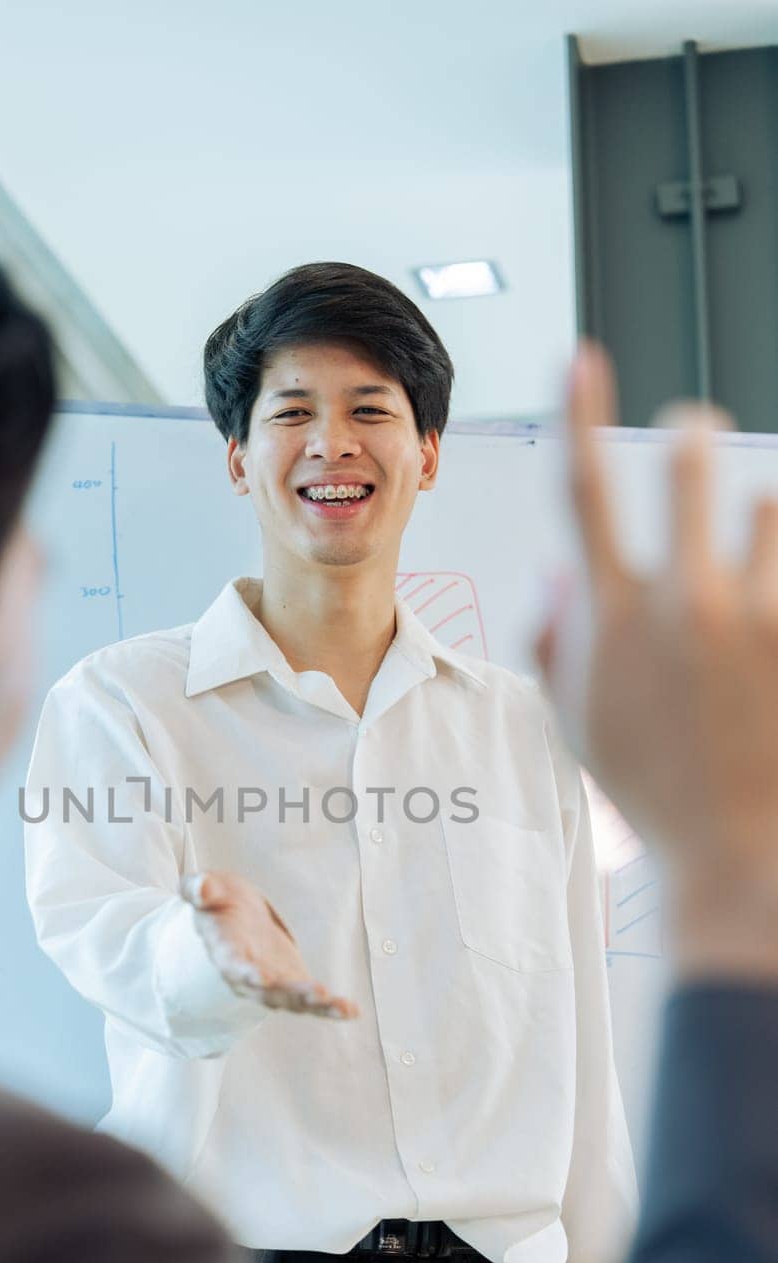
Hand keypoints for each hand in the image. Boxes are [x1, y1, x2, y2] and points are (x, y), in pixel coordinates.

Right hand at [181, 871, 357, 1018]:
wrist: (233, 918)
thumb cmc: (220, 901)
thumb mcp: (210, 888)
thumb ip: (199, 888)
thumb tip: (200, 888)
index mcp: (225, 951)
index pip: (233, 965)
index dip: (245, 972)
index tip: (260, 978)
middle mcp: (248, 975)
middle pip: (268, 992)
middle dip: (291, 994)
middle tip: (315, 995)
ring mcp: (272, 983)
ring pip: (292, 1000)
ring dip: (315, 1004)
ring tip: (340, 1007)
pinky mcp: (293, 984)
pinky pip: (312, 1001)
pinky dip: (331, 1008)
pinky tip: (352, 1011)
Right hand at [537, 344, 777, 975]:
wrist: (736, 851)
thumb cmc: (653, 792)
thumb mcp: (578, 724)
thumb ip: (557, 642)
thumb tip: (557, 576)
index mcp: (614, 617)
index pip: (585, 491)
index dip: (580, 414)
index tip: (582, 359)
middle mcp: (682, 600)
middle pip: (691, 465)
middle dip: (694, 437)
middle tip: (697, 431)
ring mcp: (751, 614)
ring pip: (766, 508)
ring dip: (754, 523)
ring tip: (748, 573)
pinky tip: (766, 615)